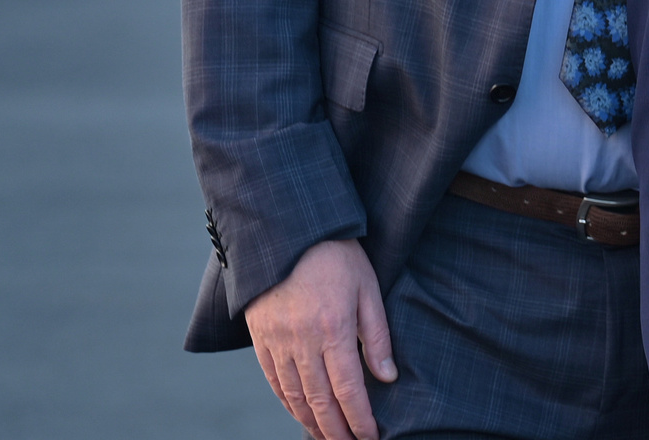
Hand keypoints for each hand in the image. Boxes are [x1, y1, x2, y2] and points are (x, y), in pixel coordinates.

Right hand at [244, 237, 396, 439]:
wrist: (287, 229)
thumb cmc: (335, 255)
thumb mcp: (368, 288)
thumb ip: (377, 335)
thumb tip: (388, 376)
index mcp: (333, 328)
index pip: (348, 389)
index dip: (360, 419)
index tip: (371, 436)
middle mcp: (301, 340)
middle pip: (320, 401)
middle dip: (336, 430)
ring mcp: (277, 341)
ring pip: (294, 396)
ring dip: (311, 423)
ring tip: (328, 438)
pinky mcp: (260, 338)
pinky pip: (273, 381)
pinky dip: (287, 403)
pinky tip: (300, 414)